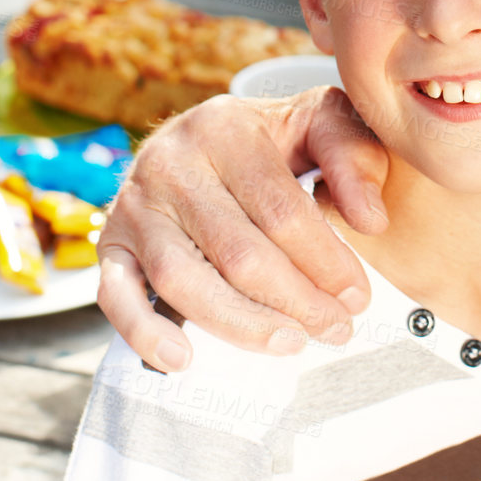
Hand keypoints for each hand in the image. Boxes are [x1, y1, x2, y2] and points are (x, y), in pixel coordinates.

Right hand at [97, 86, 388, 371]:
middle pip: (237, 252)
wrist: (210, 134)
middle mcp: (170, 162)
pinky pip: (117, 296)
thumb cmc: (278, 135)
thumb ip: (355, 158)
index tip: (359, 296)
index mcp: (225, 127)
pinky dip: (145, 332)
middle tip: (336, 329)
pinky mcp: (109, 244)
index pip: (281, 210)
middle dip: (295, 300)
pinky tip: (184, 360)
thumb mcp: (323, 121)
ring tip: (291, 344)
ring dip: (241, 323)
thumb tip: (372, 220)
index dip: (325, 260)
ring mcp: (133, 205)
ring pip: (183, 280)